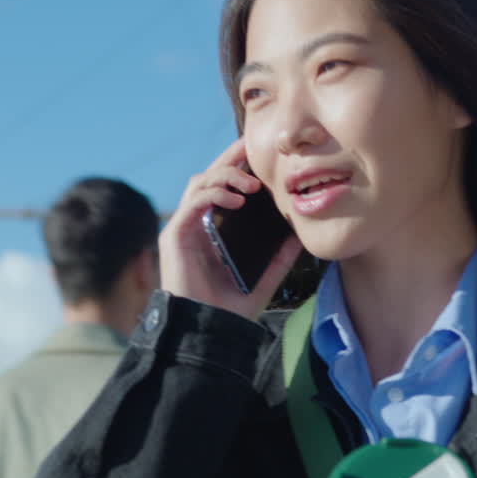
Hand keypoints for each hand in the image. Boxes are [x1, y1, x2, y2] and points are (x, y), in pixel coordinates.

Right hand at [158, 138, 301, 319]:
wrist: (210, 330)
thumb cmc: (231, 307)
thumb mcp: (264, 276)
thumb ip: (280, 256)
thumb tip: (301, 234)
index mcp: (213, 228)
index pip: (223, 186)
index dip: (238, 166)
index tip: (259, 156)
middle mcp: (196, 223)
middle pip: (210, 176)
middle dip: (230, 159)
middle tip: (251, 147)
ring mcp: (183, 228)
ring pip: (200, 183)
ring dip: (225, 175)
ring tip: (251, 184)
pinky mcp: (174, 236)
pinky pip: (193, 203)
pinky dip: (214, 194)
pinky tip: (237, 199)